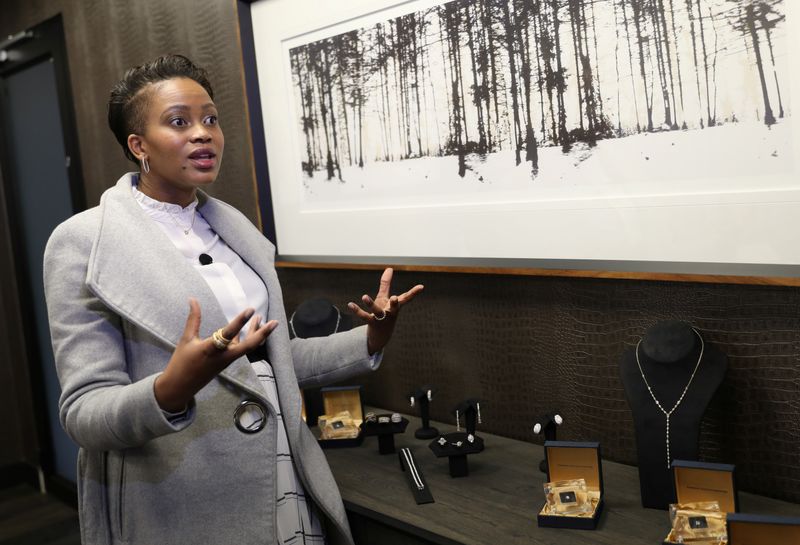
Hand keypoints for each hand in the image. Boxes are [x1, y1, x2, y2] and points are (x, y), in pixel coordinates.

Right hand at [154, 298, 277, 411]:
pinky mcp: (227, 362)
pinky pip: (241, 349)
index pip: (229, 334)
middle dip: (263, 334)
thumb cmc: (181, 362)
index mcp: (211, 349)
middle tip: (276, 322)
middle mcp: (224, 356)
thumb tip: (193, 299)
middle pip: (249, 346)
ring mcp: (228, 360)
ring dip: (256, 333)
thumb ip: (193, 319)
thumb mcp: (186, 339)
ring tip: (261, 318)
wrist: (180, 387)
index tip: (251, 309)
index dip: (240, 321)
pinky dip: (246, 339)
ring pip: (247, 347)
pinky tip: (249, 329)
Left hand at [348, 268, 422, 354]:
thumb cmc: (384, 313)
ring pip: (377, 311)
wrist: (380, 336)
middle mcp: (391, 312)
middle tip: (395, 298)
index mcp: (395, 306)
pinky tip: (350, 304)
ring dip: (371, 304)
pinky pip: (364, 316)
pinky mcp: (372, 323)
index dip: (414, 292)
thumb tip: (389, 268)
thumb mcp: (384, 298)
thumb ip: (386, 284)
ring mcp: (382, 319)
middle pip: (394, 308)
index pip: (406, 298)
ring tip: (364, 296)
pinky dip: (357, 311)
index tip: (422, 287)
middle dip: (395, 303)